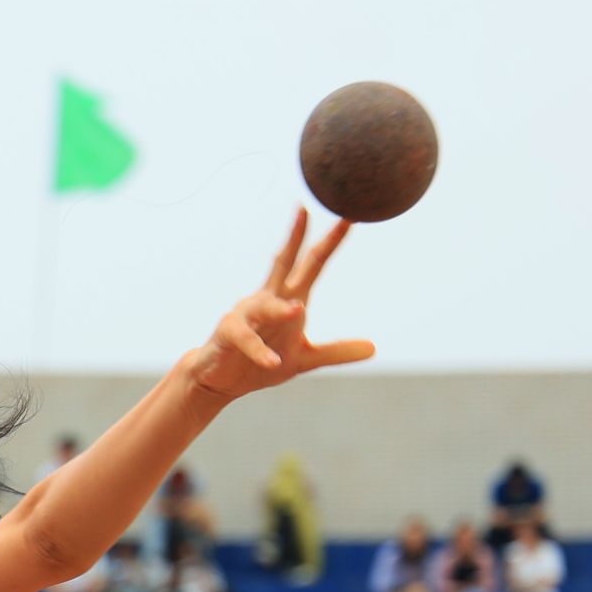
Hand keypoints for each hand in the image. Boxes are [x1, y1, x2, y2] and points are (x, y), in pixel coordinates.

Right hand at [187, 209, 374, 400]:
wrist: (218, 380)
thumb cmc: (259, 362)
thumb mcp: (304, 358)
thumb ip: (336, 351)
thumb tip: (373, 348)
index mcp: (288, 299)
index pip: (311, 264)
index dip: (330, 242)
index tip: (349, 216)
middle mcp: (266, 299)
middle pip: (282, 263)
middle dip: (294, 238)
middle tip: (304, 211)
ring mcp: (245, 314)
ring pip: (265, 306)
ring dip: (280, 309)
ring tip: (298, 311)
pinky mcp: (229, 334)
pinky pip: (247, 340)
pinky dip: (260, 351)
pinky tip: (273, 361)